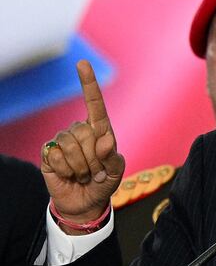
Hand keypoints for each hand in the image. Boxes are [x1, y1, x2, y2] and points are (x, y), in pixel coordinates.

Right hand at [40, 60, 124, 224]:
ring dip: (81, 166)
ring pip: (70, 146)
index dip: (88, 84)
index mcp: (100, 130)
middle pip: (85, 133)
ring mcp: (62, 140)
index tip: (82, 63)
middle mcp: (80, 130)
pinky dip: (67, 170)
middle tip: (96, 171)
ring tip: (84, 174)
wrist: (85, 202)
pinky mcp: (49, 153)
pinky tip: (69, 175)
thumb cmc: (105, 182)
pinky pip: (57, 156)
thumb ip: (113, 157)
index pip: (94, 104)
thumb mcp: (116, 171)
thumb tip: (104, 141)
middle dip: (94, 158)